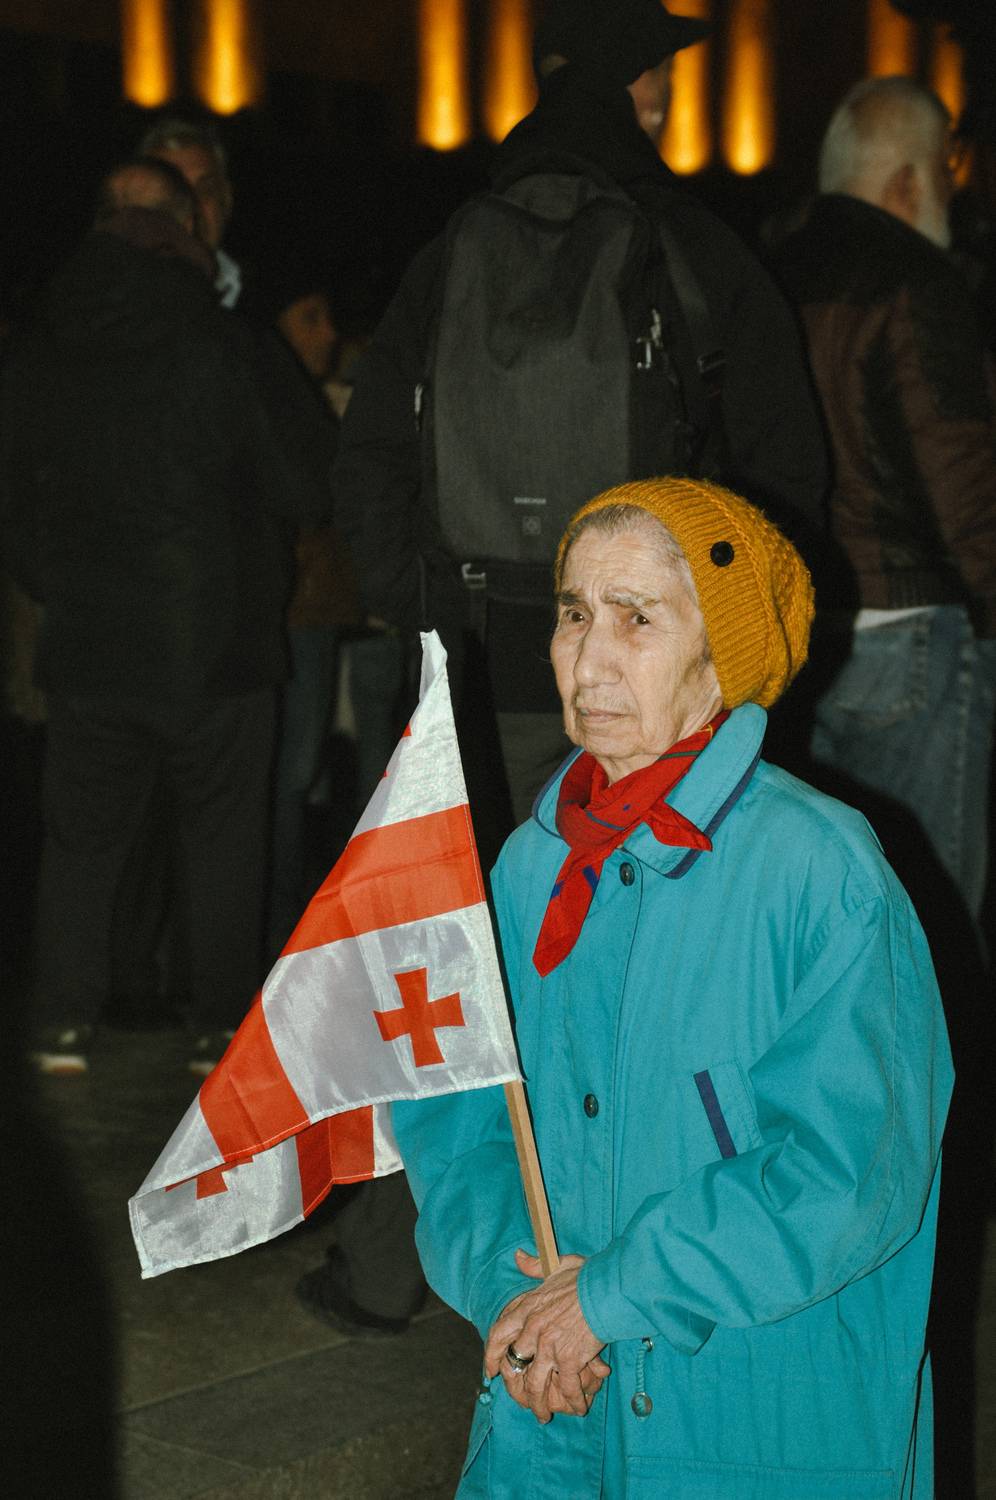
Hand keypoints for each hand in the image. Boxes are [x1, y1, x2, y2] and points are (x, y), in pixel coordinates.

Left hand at [484, 1250, 610, 1422]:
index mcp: (528, 1306)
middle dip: (515, 1386)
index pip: (500, 1332)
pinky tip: (579, 1407)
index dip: (492, 1353)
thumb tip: (518, 1257)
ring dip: (539, 1403)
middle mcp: (533, 1328)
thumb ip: (535, 1266)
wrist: (608, 1289)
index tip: (491, 1369)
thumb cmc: (587, 1276)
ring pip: (535, 1383)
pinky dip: (575, 1400)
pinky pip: (568, 1388)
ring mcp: (549, 1345)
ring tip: (543, 1415)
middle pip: (515, 1364)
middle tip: (521, 1399)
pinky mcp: (569, 1358)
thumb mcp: (557, 1265)